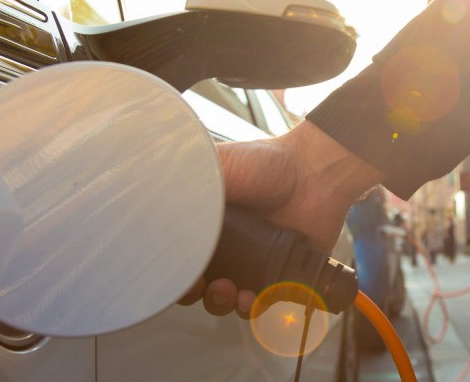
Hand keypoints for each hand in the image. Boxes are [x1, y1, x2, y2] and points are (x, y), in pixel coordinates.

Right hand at [178, 120, 384, 315]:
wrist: (315, 173)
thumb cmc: (270, 163)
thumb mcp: (218, 166)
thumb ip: (185, 187)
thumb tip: (154, 206)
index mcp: (206, 221)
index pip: (178, 255)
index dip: (172, 270)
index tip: (171, 275)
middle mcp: (227, 244)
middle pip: (197, 282)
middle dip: (194, 292)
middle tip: (201, 284)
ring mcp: (253, 260)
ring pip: (225, 298)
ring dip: (221, 302)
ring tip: (230, 289)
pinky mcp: (280, 273)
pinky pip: (261, 302)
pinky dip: (254, 305)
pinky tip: (253, 296)